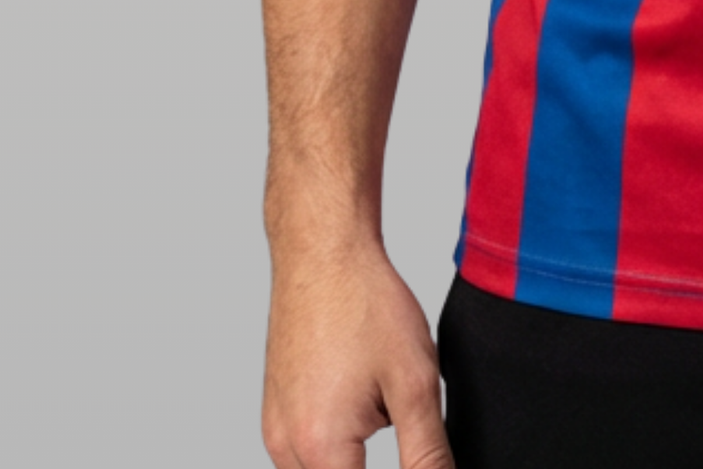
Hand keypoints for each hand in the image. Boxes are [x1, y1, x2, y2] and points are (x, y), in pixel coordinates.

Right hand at [262, 244, 454, 468]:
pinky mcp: (276, 413)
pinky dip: (339, 437)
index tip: (416, 453)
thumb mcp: (414, 381)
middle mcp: (286, 448)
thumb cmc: (365, 305)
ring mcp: (275, 430)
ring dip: (354, 456)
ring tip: (379, 393)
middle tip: (394, 408)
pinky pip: (308, 449)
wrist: (323, 254)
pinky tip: (361, 389)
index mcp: (320, 448)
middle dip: (373, 463)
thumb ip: (426, 451)